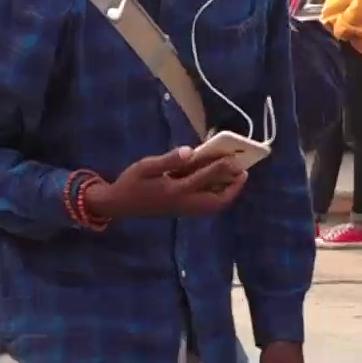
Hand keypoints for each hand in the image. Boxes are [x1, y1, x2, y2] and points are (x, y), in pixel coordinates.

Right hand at [82, 148, 247, 219]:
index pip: (204, 178)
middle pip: (216, 200)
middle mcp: (183, 203)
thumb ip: (169, 160)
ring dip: (227, 194)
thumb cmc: (131, 183)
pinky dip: (217, 199)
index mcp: (175, 190)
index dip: (221, 167)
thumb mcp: (145, 167)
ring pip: (213, 206)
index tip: (234, 158)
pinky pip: (206, 207)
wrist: (118, 205)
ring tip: (236, 180)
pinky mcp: (180, 211)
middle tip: (243, 173)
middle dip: (233, 188)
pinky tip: (219, 188)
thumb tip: (190, 151)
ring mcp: (183, 209)